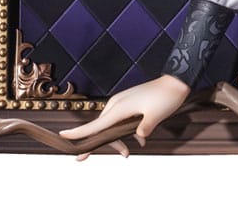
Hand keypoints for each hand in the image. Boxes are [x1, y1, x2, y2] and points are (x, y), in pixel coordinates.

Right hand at [59, 74, 189, 158]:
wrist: (175, 83)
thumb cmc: (165, 97)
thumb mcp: (156, 116)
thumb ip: (144, 128)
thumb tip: (139, 137)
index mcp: (119, 107)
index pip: (95, 125)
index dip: (79, 133)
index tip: (62, 137)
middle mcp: (116, 104)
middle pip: (102, 128)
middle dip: (108, 143)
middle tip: (124, 154)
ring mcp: (122, 102)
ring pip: (111, 125)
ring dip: (119, 138)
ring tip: (130, 150)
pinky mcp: (128, 102)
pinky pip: (119, 120)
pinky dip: (125, 131)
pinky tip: (138, 138)